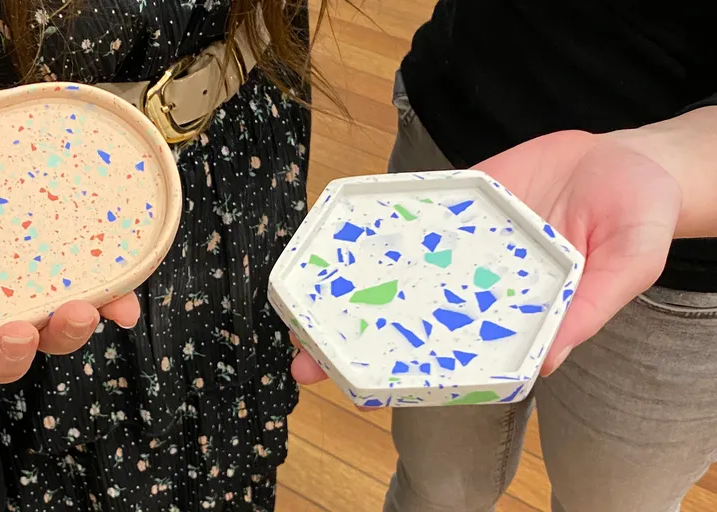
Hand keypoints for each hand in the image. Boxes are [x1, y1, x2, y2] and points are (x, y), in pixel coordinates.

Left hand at [292, 130, 680, 386]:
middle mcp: (475, 283)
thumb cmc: (636, 217)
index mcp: (511, 312)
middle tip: (303, 355)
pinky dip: (375, 224)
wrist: (627, 158)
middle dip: (356, 335)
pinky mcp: (456, 201)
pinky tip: (336, 236)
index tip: (357, 389)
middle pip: (407, 313)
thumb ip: (590, 310)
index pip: (451, 350)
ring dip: (351, 285)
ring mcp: (459, 241)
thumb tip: (545, 362)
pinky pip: (410, 212)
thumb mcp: (629, 263)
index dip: (404, 371)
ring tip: (299, 302)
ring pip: (397, 267)